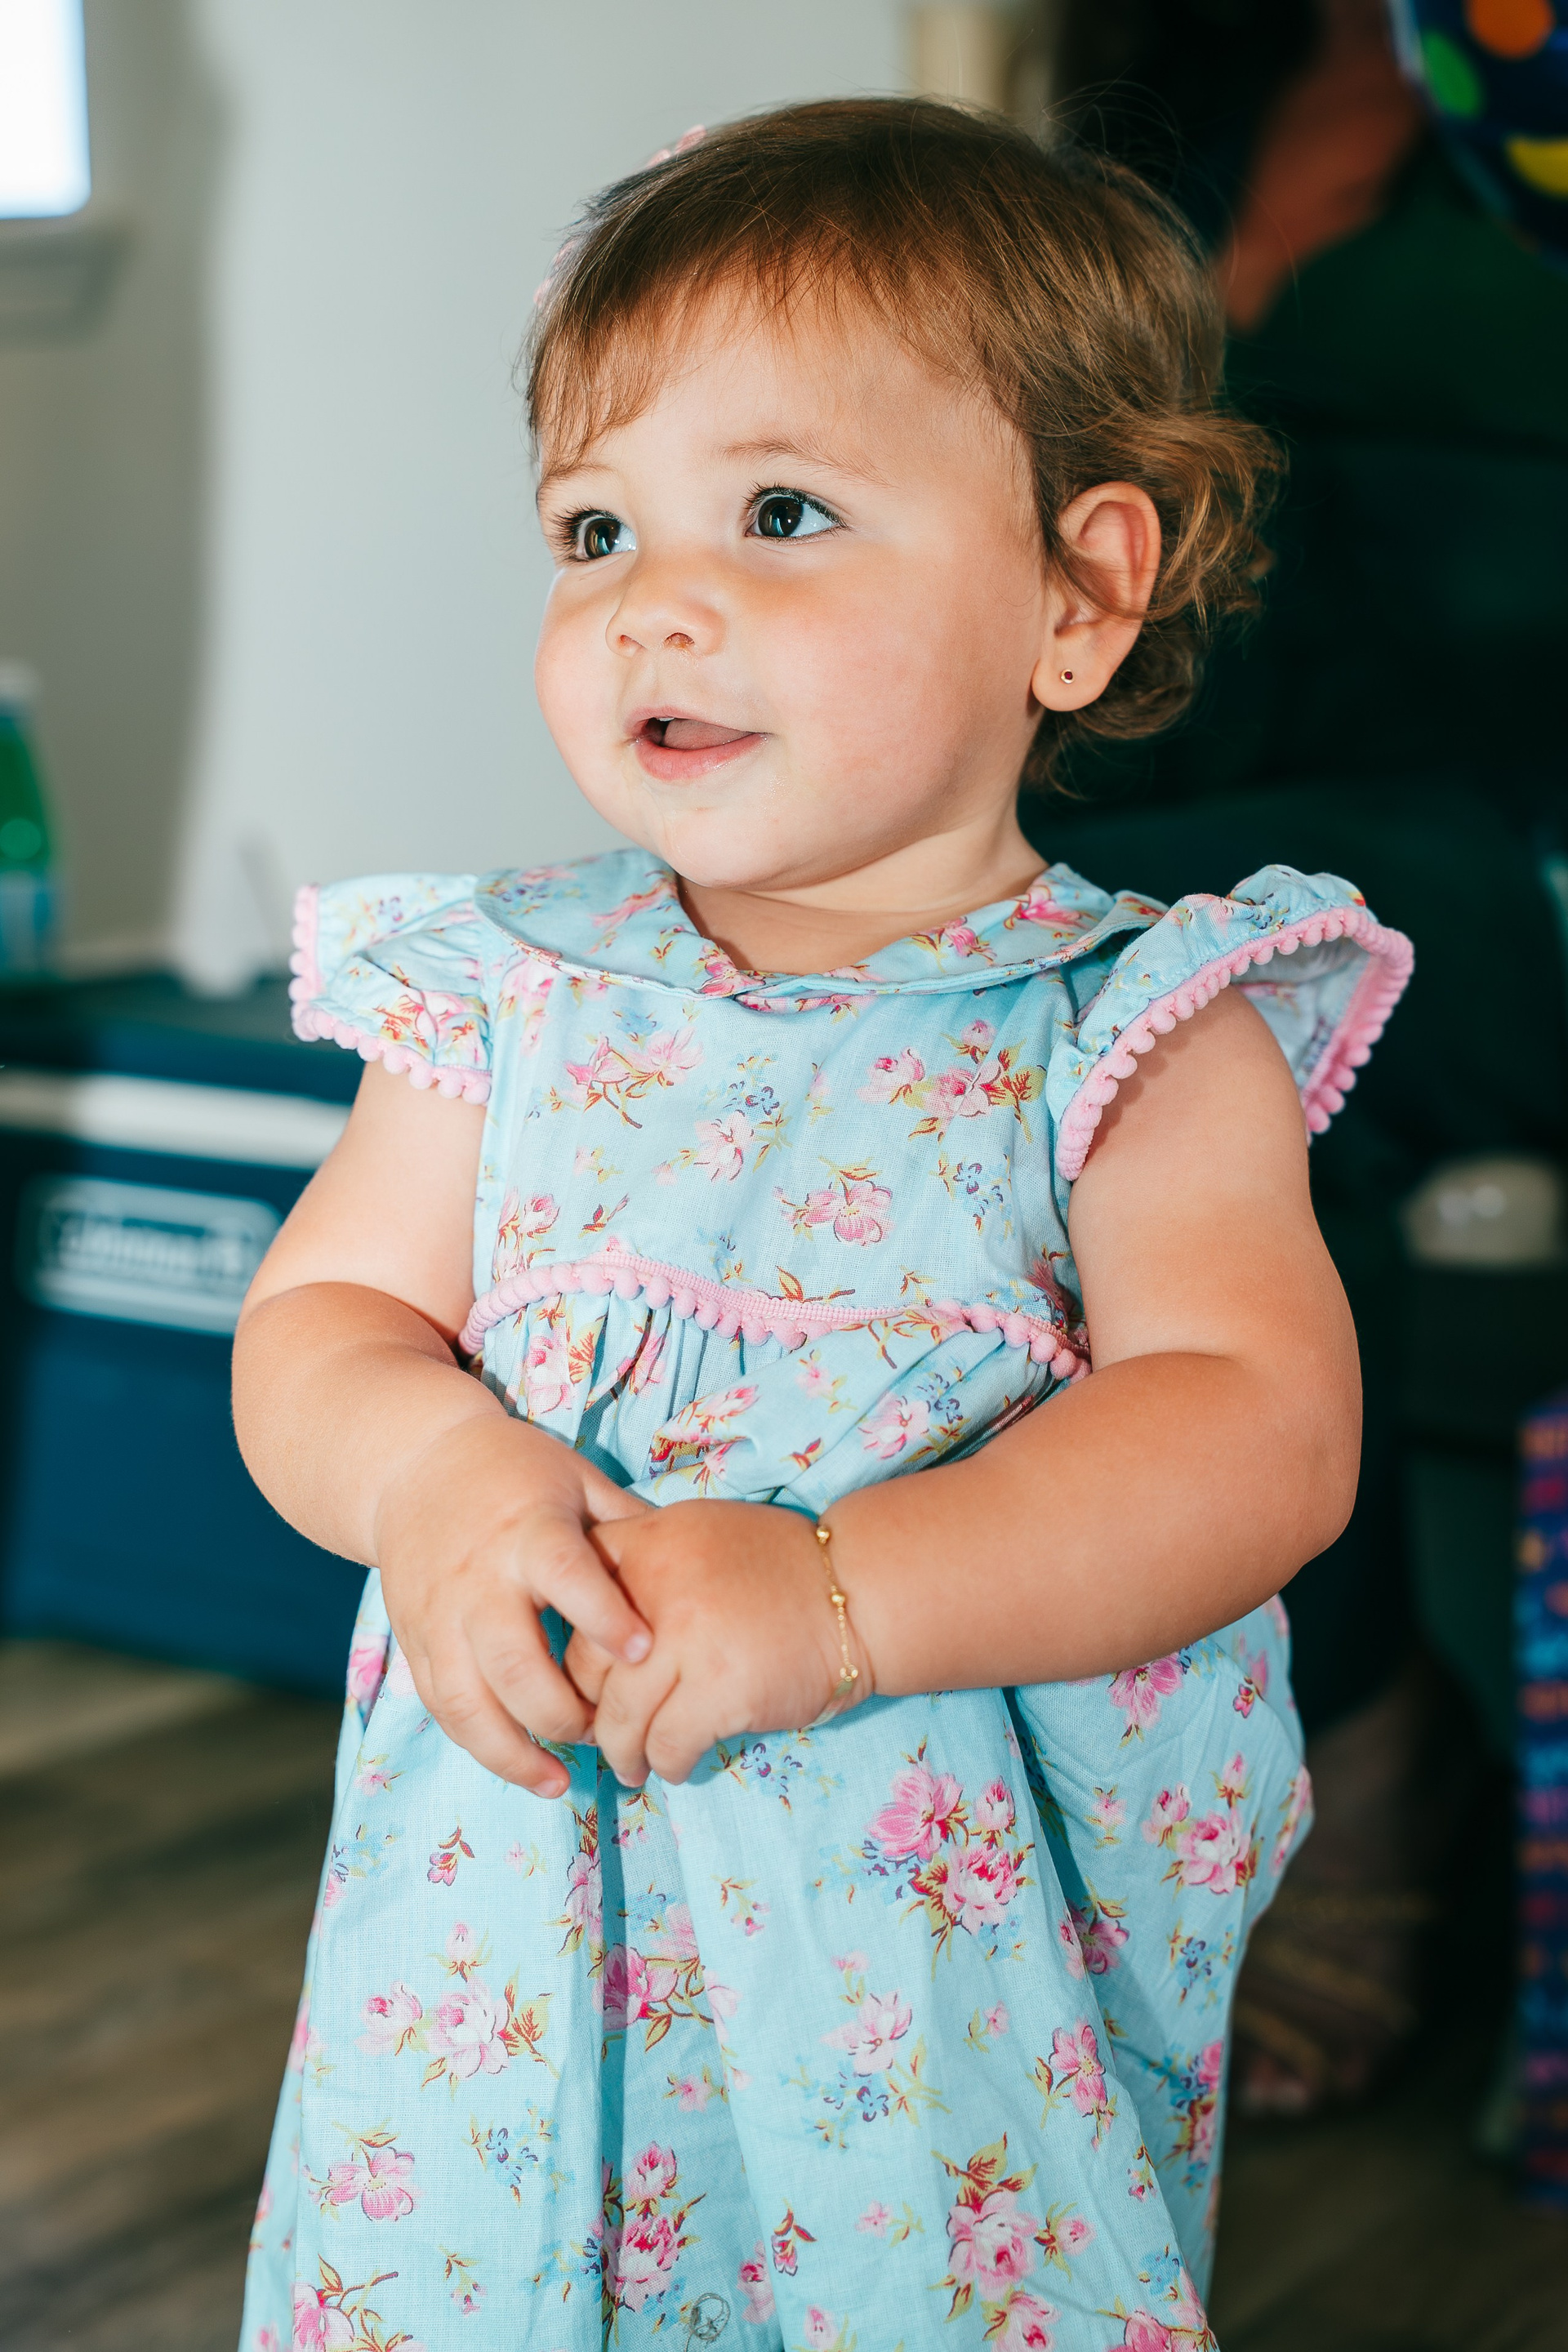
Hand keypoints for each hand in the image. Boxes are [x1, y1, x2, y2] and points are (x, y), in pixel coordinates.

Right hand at [374, 1412, 653, 1795]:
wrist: (415, 1464)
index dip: (604, 1618)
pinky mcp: (415, 1641)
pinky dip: (481, 1746)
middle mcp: (478, 1578)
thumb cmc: (517, 1472)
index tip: (645, 1652)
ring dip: (515, 1752)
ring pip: (469, 1702)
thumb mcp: (576, 1479)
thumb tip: (694, 1567)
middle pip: (515, 1662)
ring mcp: (439, 1615)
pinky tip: (523, 1768)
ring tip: (559, 1781)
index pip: (565, 1577)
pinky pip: (443, 1708)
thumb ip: (627, 1526)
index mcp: (528, 1531)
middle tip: (605, 1729)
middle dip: (563, 1711)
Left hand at [564, 1499, 872, 1786]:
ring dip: (621, 1752)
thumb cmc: (777, 1569)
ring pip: (619, 1718)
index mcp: (647, 1541)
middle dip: (588, 1710)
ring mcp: (686, 1642)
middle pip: (585, 1667)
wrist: (856, 1593)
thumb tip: (587, 1622)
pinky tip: (674, 1766)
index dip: (570, 1646)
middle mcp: (656, 1587)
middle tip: (599, 1731)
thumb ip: (643, 1563)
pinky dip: (665, 1764)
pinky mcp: (720, 1692)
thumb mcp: (697, 1534)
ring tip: (630, 1765)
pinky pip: (666, 1745)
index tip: (582, 1675)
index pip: (572, 1598)